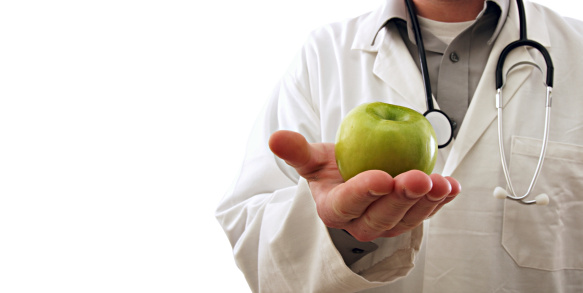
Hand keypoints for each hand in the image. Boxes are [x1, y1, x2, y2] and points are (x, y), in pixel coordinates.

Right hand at [269, 130, 460, 241]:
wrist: (349, 178)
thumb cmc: (331, 170)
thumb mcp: (312, 159)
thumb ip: (296, 150)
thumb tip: (275, 137)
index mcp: (334, 209)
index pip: (347, 204)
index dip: (364, 192)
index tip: (382, 177)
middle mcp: (360, 223)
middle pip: (381, 217)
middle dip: (402, 199)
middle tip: (419, 178)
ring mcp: (386, 223)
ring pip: (407, 219)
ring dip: (427, 202)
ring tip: (441, 184)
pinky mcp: (406, 218)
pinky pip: (425, 213)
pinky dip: (441, 201)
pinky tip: (452, 187)